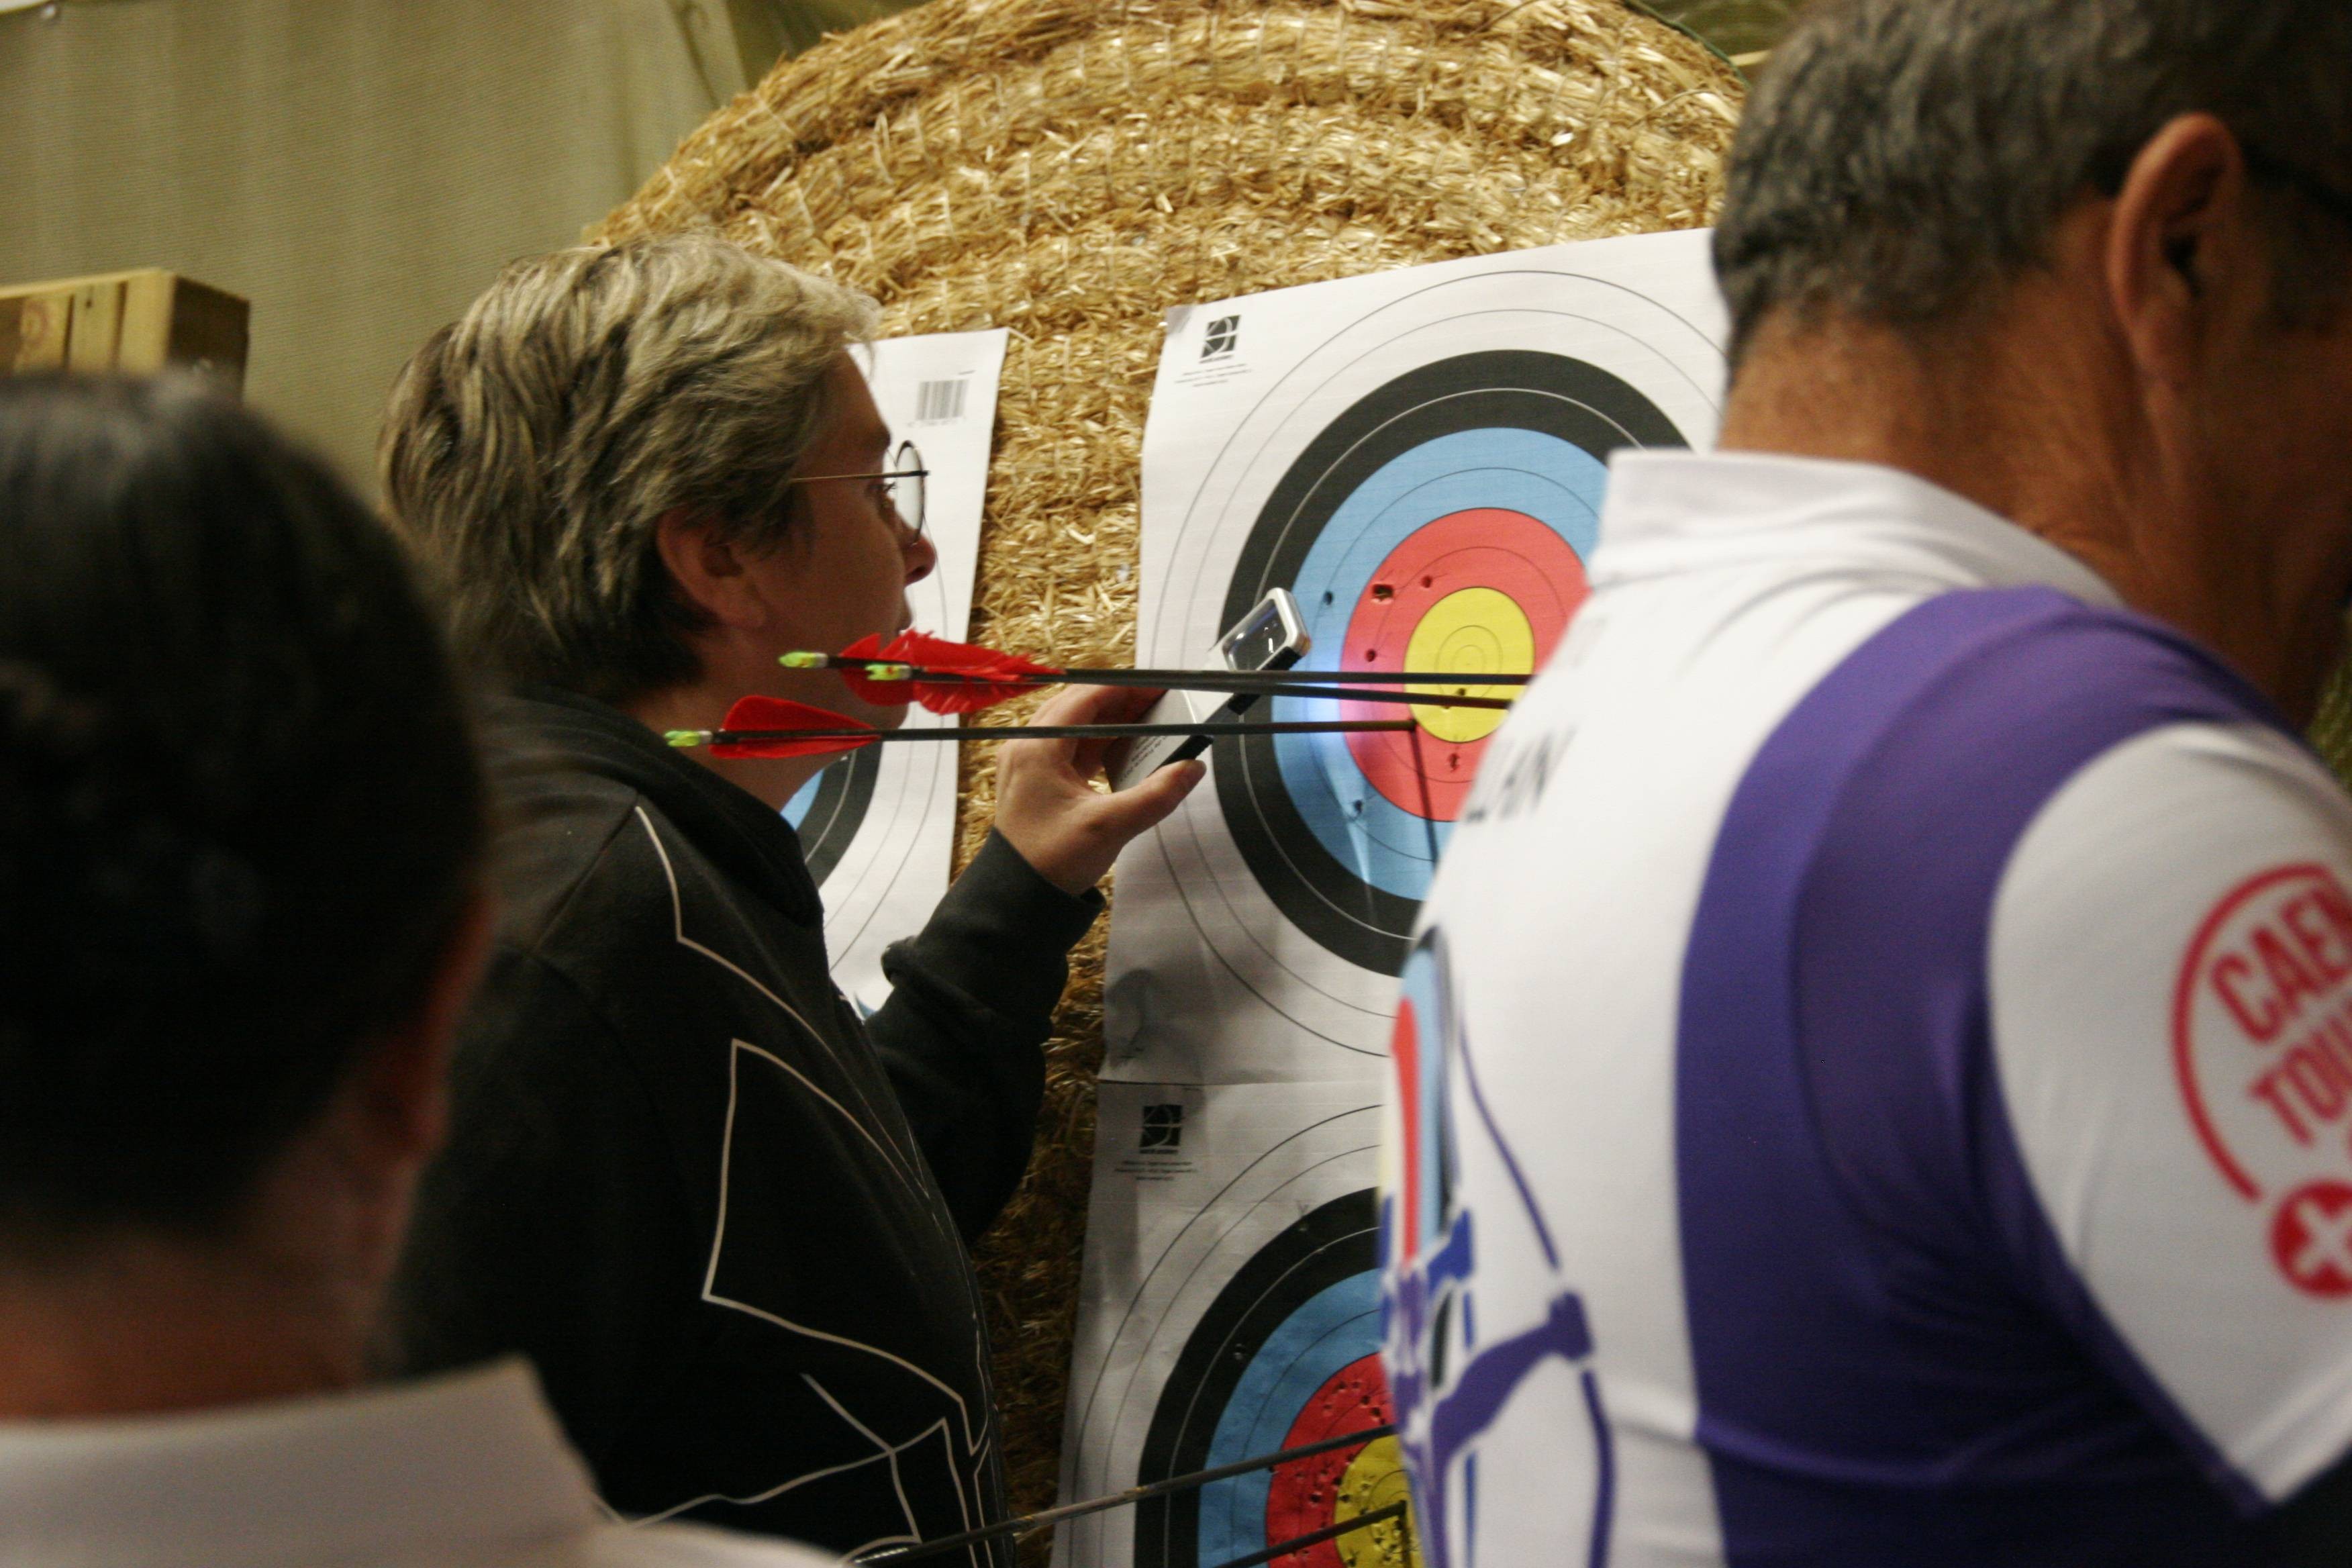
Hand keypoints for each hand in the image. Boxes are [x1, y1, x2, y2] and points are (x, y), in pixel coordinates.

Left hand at [992, 684, 1205, 895]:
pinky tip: (1127, 750)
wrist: (1019, 900)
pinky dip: (1101, 743)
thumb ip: (1156, 794)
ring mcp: (1031, 762)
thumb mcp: (1110, 827)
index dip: (1127, 688)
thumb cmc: (1051, 861)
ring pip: (1077, 726)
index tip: (1161, 687)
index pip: (1086, 697)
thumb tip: (1193, 768)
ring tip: (1151, 722)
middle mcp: (1029, 746)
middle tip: (1162, 703)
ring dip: (1113, 721)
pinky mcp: (1039, 781)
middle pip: (1080, 706)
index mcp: (1037, 747)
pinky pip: (1073, 748)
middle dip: (1123, 701)